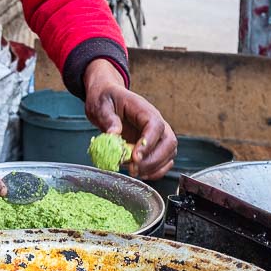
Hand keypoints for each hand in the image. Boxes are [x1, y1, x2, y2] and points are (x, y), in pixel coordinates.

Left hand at [83, 60, 176, 180]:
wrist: (107, 98)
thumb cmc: (106, 99)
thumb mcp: (101, 105)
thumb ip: (108, 119)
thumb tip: (113, 135)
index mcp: (143, 109)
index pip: (155, 125)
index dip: (148, 143)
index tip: (135, 157)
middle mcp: (155, 122)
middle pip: (169, 142)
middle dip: (153, 160)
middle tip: (133, 168)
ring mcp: (156, 135)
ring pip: (169, 153)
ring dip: (154, 167)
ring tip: (134, 172)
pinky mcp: (152, 145)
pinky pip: (163, 160)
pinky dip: (155, 171)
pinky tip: (140, 173)